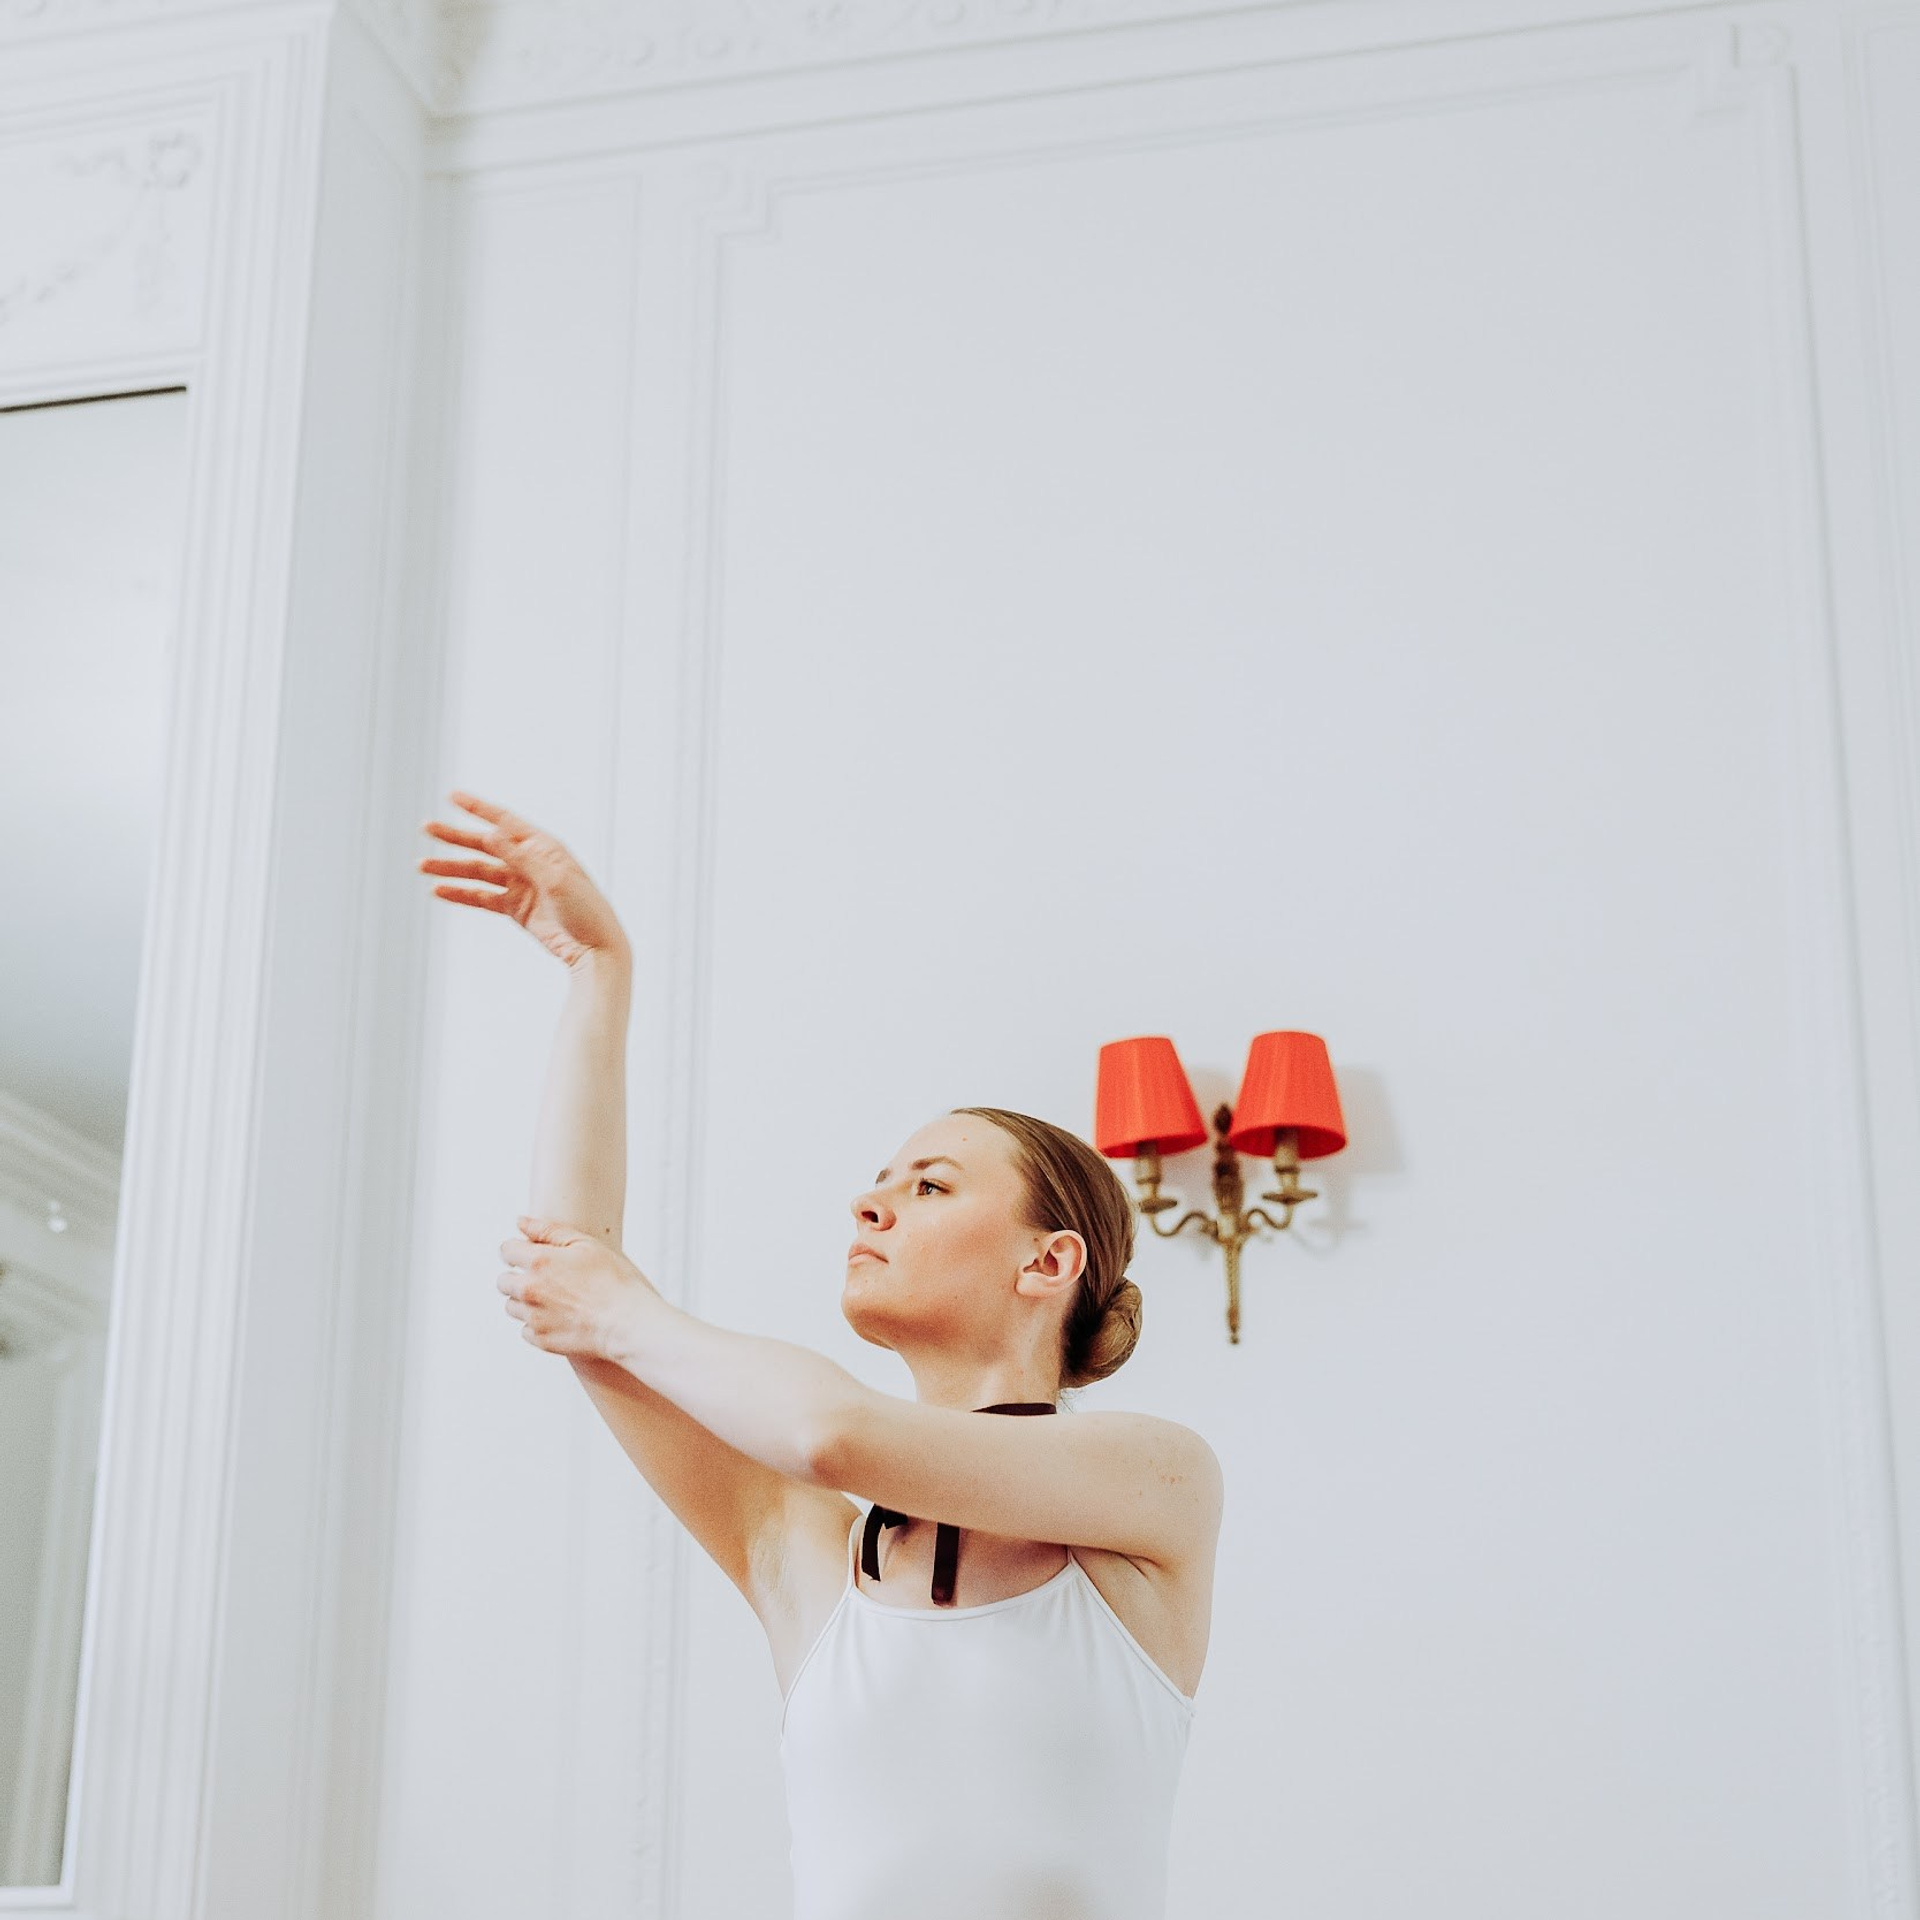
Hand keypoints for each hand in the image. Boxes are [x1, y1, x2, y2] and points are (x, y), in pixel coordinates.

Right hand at [419, 790, 628, 970]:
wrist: (596, 950)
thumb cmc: (586, 910)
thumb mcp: (554, 879)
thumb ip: (521, 857)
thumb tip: (491, 834)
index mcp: (545, 847)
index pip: (505, 821)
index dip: (478, 808)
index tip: (452, 796)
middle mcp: (531, 862)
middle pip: (486, 845)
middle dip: (456, 837)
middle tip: (426, 828)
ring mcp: (522, 885)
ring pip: (479, 872)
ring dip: (451, 868)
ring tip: (422, 866)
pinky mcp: (516, 908)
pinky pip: (483, 897)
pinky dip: (461, 894)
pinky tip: (439, 890)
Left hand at [497, 1215, 662, 1361]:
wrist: (627, 1322)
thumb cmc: (612, 1280)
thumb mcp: (585, 1244)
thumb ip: (547, 1230)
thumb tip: (520, 1222)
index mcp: (538, 1262)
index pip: (506, 1251)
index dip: (519, 1250)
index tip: (534, 1255)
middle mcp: (529, 1290)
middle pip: (503, 1281)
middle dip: (519, 1276)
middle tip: (547, 1278)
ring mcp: (533, 1317)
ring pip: (512, 1306)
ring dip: (526, 1301)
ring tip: (556, 1299)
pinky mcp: (540, 1339)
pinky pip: (526, 1329)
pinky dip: (537, 1323)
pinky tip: (560, 1317)